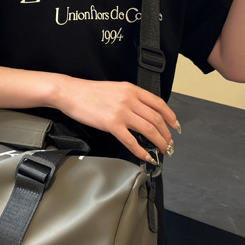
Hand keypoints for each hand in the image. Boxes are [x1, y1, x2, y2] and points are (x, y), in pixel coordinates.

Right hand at [56, 79, 179, 162]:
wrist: (70, 93)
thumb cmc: (89, 92)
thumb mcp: (115, 88)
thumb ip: (130, 98)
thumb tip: (142, 113)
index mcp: (132, 90)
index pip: (159, 103)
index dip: (170, 116)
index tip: (174, 126)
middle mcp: (129, 100)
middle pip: (156, 119)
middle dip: (166, 134)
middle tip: (169, 143)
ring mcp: (121, 112)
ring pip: (148, 130)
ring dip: (158, 142)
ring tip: (162, 150)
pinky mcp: (111, 124)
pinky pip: (131, 140)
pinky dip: (140, 150)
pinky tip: (145, 156)